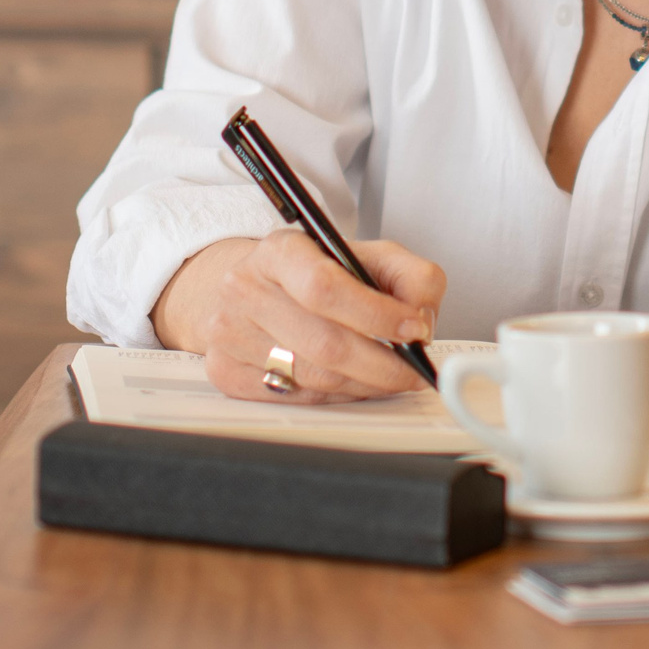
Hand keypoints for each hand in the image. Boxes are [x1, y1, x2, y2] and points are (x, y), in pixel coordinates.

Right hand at [152, 231, 445, 402]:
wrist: (252, 288)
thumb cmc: (315, 274)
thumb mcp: (366, 255)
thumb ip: (410, 276)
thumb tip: (422, 319)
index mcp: (280, 250)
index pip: (325, 287)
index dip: (377, 315)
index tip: (414, 329)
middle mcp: (245, 289)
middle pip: (323, 342)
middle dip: (381, 364)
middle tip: (413, 371)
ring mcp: (229, 333)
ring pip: (313, 377)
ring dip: (363, 384)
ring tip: (388, 375)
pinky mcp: (226, 371)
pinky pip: (296, 398)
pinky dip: (336, 396)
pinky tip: (352, 383)